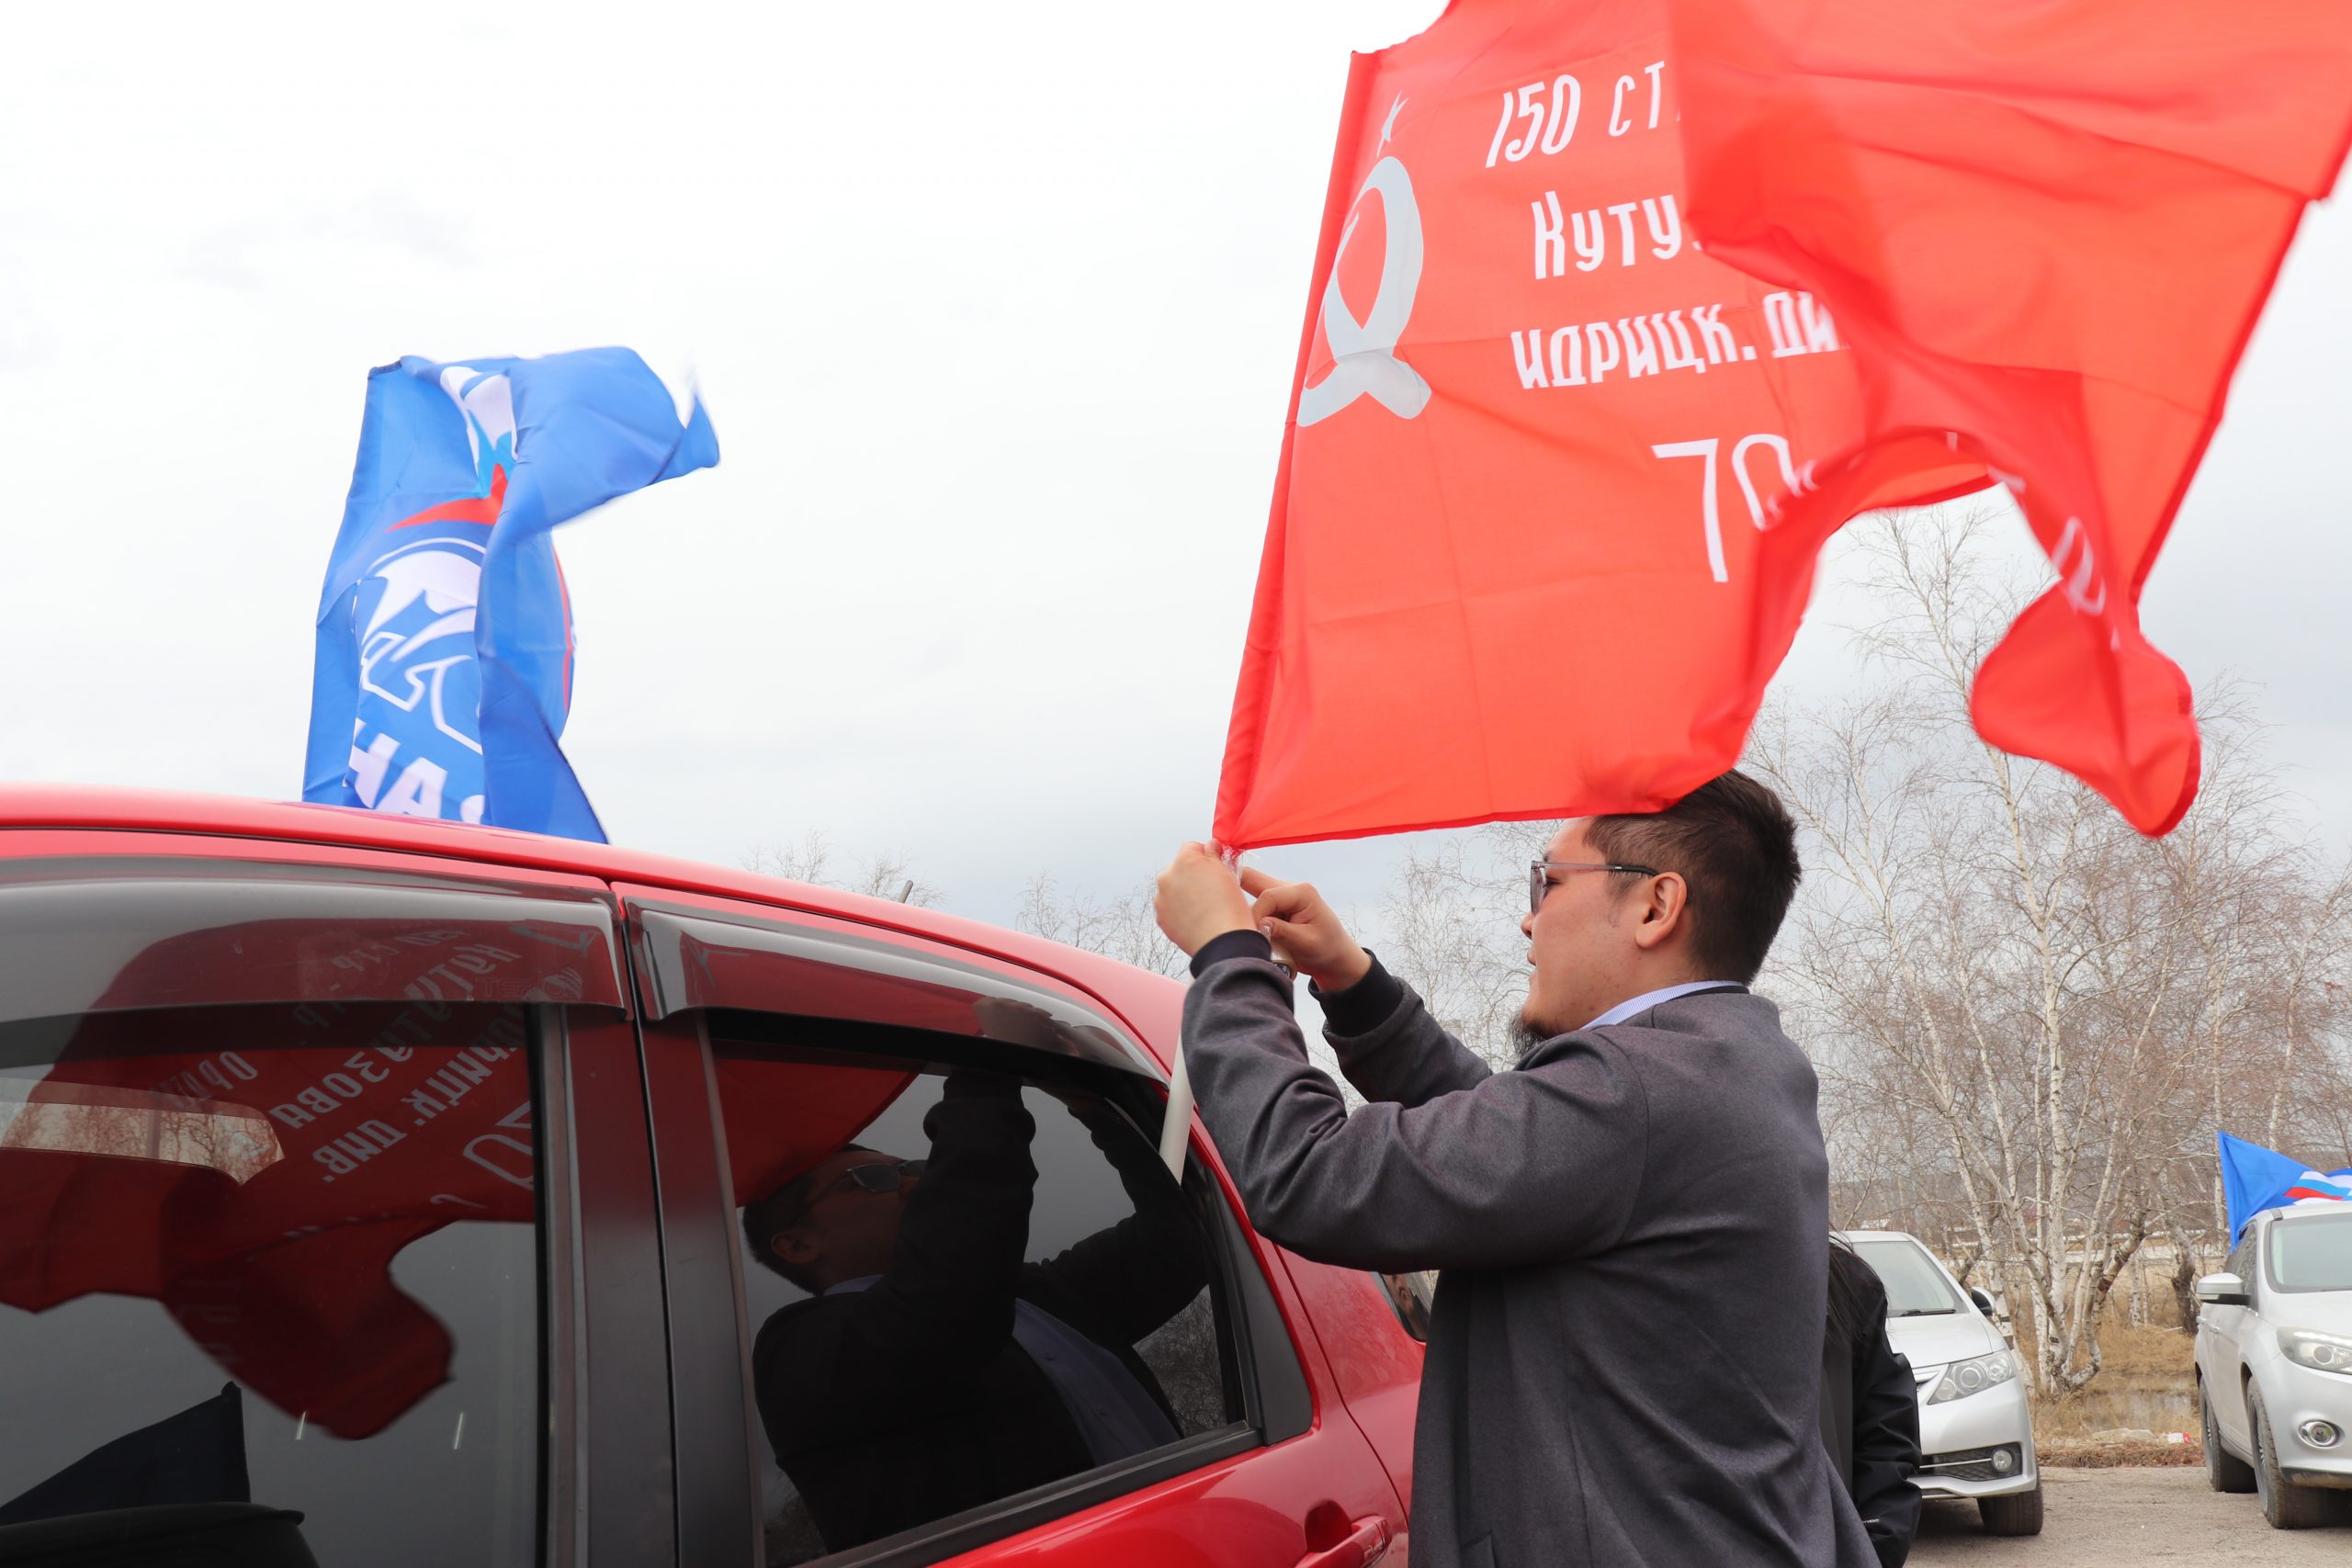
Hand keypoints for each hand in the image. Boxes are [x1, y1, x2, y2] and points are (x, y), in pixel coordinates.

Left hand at [1153, 842, 1255, 955]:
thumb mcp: (1227, 873)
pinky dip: (1180, 910)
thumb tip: (1210, 846)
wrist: (1222, 943)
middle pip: (1180, 868)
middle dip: (1193, 875)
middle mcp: (1167, 876)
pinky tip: (1196, 918)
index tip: (1215, 865)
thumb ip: (1213, 855)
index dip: (1206, 855)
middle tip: (1212, 889)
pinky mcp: (1161, 917)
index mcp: (1184, 861)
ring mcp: (1161, 898)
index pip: (1192, 847)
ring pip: (1174, 888)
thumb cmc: (1229, 908)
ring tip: (1204, 907)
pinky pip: (1170, 907)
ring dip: (1185, 893)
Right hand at [1238, 866, 1370, 991]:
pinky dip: (1247, 917)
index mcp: (1301, 892)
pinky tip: (1247, 929)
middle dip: (1235, 893)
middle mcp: (1288, 888)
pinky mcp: (1273, 907)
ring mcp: (1279, 896)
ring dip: (1243, 910)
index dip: (1256, 916)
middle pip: (1251, 878)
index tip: (1255, 936)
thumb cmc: (1327, 948)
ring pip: (1248, 891)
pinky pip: (1252, 905)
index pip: (1267, 896)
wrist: (1334, 957)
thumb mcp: (1307, 942)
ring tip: (1246, 931)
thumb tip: (1259, 924)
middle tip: (1225, 912)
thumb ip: (1283, 931)